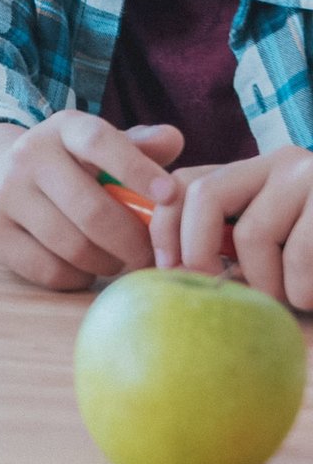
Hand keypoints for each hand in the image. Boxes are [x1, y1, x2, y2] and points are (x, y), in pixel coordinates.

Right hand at [0, 113, 182, 290]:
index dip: (136, 169)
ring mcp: (4, 193)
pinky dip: (77, 277)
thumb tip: (174, 139)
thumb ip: (138, 146)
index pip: (99, 141)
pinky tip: (82, 267)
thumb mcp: (97, 148)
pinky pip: (49, 271)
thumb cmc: (67, 167)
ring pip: (74, 246)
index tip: (169, 196)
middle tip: (150, 256)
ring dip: (107, 262)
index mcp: (62, 128)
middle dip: (133, 242)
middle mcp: (27, 155)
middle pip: (93, 211)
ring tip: (114, 258)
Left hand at [150, 148, 312, 307]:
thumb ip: (236, 244)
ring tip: (293, 300)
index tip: (166, 269)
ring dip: (267, 286)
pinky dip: (303, 290)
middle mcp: (282, 163)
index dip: (164, 224)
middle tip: (214, 290)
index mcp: (258, 172)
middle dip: (197, 250)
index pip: (185, 181)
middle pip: (204, 197)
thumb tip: (173, 269)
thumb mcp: (281, 242)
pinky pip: (299, 256)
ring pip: (253, 235)